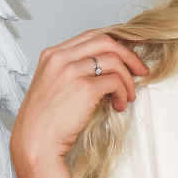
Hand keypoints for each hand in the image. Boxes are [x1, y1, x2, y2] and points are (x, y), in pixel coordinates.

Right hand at [11, 29, 148, 170]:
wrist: (36, 142)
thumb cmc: (46, 121)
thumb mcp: (53, 86)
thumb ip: (73, 72)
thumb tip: (106, 69)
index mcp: (52, 55)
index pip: (90, 35)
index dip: (114, 43)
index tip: (127, 56)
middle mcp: (60, 58)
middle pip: (105, 40)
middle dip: (129, 55)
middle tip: (141, 71)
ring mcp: (71, 71)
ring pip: (114, 60)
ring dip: (128, 79)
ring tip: (129, 96)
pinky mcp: (84, 88)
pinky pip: (115, 82)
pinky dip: (124, 93)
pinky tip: (119, 106)